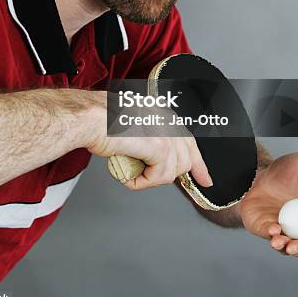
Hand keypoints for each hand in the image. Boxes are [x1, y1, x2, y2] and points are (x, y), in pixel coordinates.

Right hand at [84, 91, 212, 189]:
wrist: (92, 117)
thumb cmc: (101, 119)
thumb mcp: (131, 125)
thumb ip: (145, 137)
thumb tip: (150, 156)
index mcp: (163, 113)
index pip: (188, 141)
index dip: (197, 163)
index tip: (205, 179)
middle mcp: (169, 121)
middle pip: (185, 159)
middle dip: (174, 175)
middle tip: (154, 181)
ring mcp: (166, 134)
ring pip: (171, 172)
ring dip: (149, 178)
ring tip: (130, 171)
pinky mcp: (159, 147)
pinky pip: (158, 177)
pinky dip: (140, 182)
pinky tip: (128, 176)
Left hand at [239, 151, 297, 259]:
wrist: (258, 169)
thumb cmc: (288, 168)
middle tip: (294, 247)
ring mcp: (286, 230)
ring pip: (291, 249)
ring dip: (287, 248)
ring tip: (279, 242)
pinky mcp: (267, 230)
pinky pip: (271, 239)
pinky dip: (272, 237)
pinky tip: (272, 230)